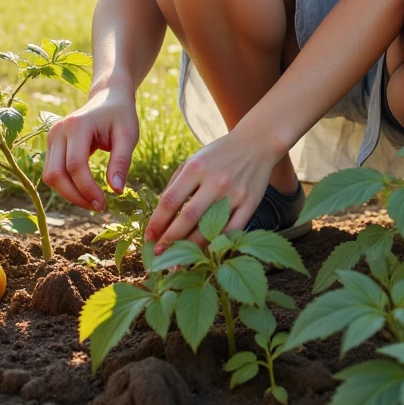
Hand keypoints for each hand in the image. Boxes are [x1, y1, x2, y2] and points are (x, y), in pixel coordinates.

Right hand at [42, 88, 139, 211]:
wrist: (108, 98)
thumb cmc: (121, 115)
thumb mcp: (128, 136)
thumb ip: (122, 162)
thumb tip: (116, 191)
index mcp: (77, 125)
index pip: (75, 165)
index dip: (87, 189)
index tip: (103, 204)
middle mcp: (58, 131)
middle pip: (56, 174)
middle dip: (75, 196)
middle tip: (98, 206)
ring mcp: (51, 137)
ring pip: (50, 176)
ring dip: (69, 194)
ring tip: (92, 200)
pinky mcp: (51, 145)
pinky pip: (53, 172)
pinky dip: (66, 186)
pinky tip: (85, 191)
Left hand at [145, 124, 275, 253]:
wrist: (256, 143)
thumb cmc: (218, 154)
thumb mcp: (193, 160)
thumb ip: (176, 185)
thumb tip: (159, 217)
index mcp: (196, 168)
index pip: (170, 200)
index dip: (157, 222)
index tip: (147, 237)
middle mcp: (215, 180)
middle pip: (187, 218)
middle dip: (169, 240)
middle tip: (157, 254)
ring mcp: (234, 193)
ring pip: (209, 229)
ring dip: (191, 248)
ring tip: (177, 261)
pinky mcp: (250, 203)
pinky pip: (231, 231)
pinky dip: (216, 244)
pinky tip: (204, 253)